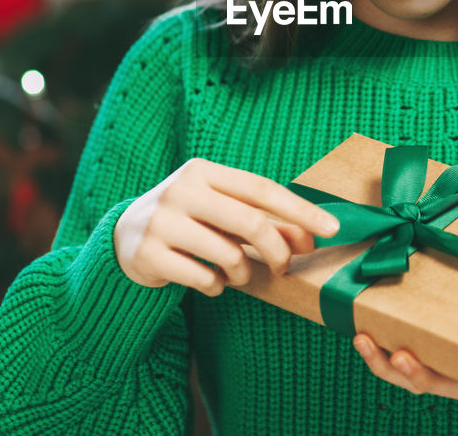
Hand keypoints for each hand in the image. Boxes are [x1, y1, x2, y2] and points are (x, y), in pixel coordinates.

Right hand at [113, 157, 340, 293]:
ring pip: (228, 254)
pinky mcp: (148, 253)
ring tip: (237, 273)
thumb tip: (310, 238)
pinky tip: (211, 281)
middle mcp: (181, 190)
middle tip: (284, 267)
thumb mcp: (222, 210)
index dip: (301, 210)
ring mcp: (161, 221)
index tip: (332, 229)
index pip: (263, 189)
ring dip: (244, 273)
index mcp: (204, 171)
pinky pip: (203, 278)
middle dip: (278, 251)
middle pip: (250, 222)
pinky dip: (217, 286)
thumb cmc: (189, 219)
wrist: (125, 236)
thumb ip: (263, 220)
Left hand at [352, 172, 457, 398]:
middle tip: (404, 356)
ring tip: (366, 340)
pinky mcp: (429, 353)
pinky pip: (403, 365)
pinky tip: (360, 333)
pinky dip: (380, 357)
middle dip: (425, 375)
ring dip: (390, 367)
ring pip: (422, 379)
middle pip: (454, 384)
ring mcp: (453, 362)